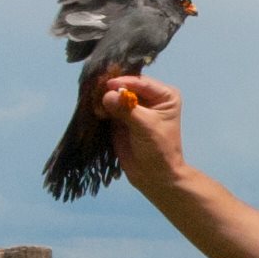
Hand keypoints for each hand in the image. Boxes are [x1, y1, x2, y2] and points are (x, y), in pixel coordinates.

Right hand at [101, 75, 186, 191]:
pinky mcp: (120, 119)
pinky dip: (100, 108)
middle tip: (95, 92)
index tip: (107, 85)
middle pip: (126, 86)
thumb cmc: (158, 149)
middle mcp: (149, 98)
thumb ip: (127, 109)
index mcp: (164, 95)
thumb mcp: (145, 126)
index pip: (141, 82)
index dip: (124, 82)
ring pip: (115, 96)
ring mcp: (134, 108)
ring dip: (103, 99)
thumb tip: (107, 95)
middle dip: (111, 89)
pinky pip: (108, 108)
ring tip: (95, 106)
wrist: (154, 175)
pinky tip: (94, 111)